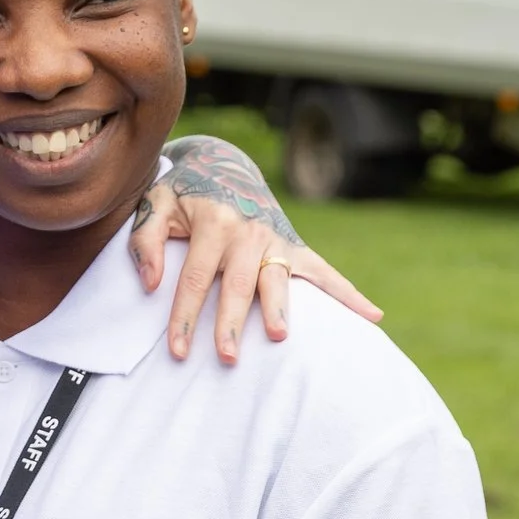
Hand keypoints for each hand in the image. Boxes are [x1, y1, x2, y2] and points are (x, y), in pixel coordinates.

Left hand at [133, 135, 382, 360]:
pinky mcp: (294, 247)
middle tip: (226, 356)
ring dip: (278, 309)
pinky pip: (324, 272)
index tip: (177, 351)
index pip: (194, 278)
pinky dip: (349, 294)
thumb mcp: (155, 204)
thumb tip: (151, 284)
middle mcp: (248, 231)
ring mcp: (275, 239)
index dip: (183, 316)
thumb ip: (145, 240)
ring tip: (277, 336)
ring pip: (277, 280)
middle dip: (230, 322)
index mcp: (213, 221)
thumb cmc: (183, 193)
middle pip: (238, 284)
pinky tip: (373, 316)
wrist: (224, 163)